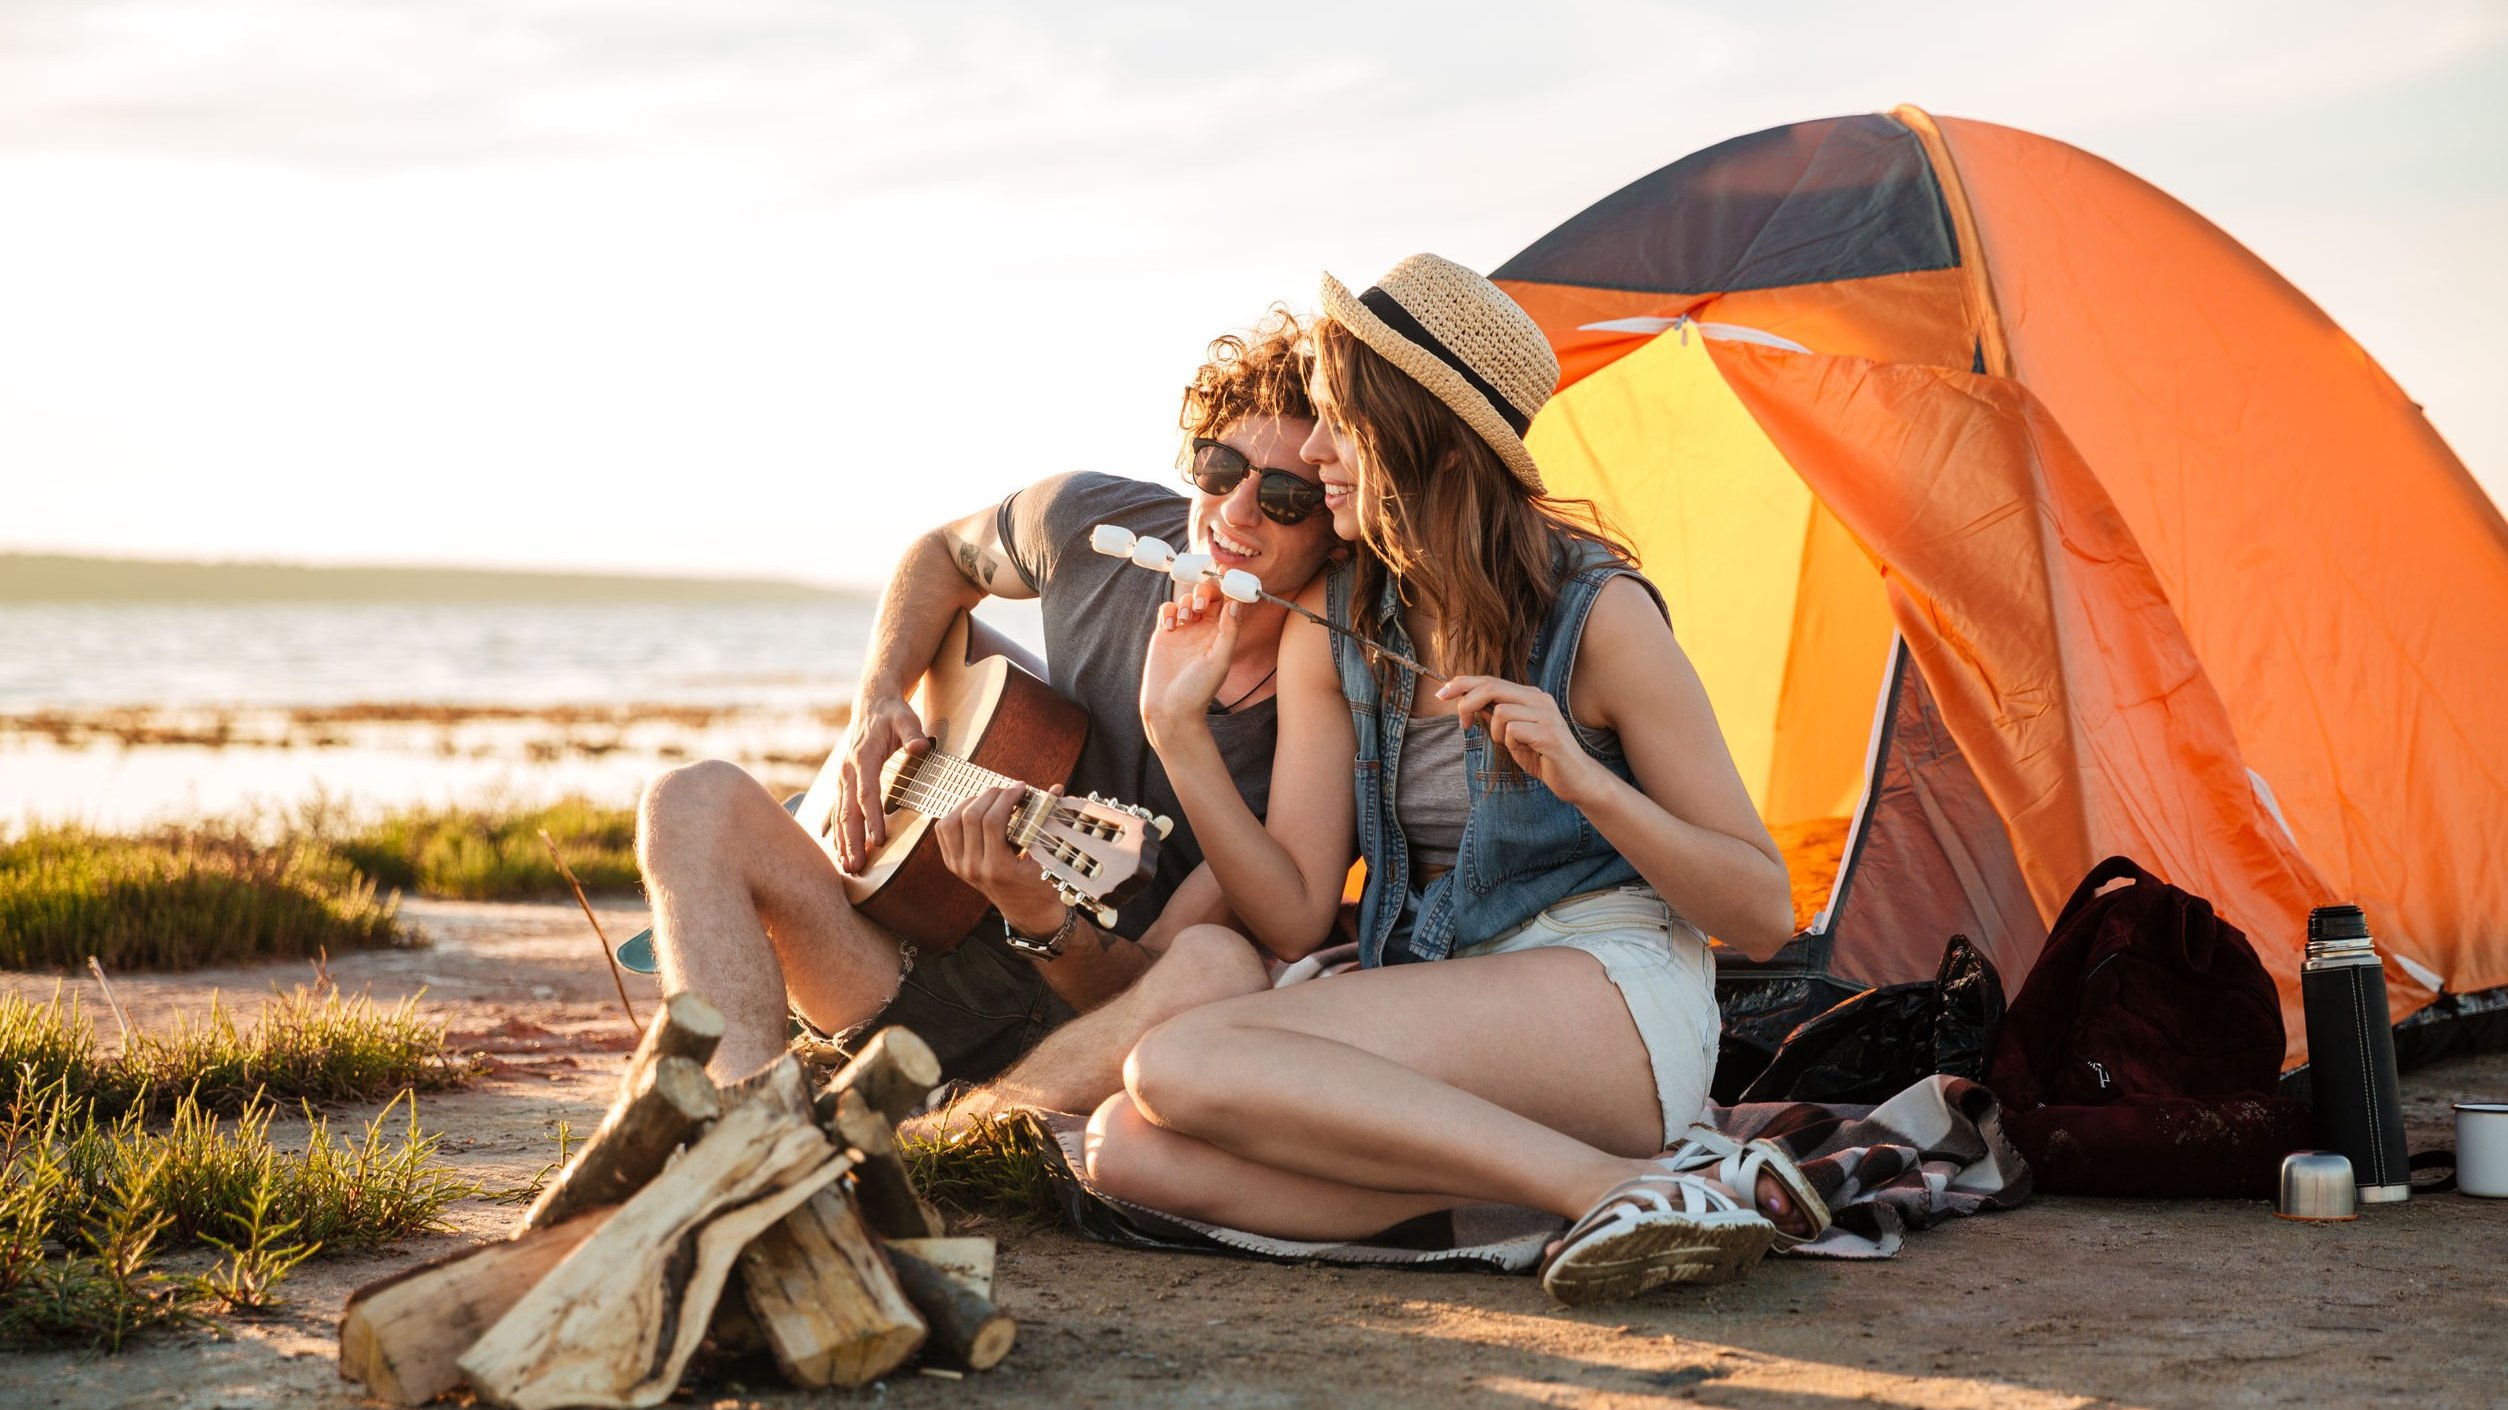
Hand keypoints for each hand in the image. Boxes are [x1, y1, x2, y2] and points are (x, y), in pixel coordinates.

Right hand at [834, 694, 924, 873]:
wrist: (871, 702)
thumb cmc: (893, 713)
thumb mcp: (906, 718)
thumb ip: (912, 733)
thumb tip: (920, 746)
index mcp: (863, 758)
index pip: (867, 793)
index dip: (872, 818)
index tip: (878, 841)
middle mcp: (848, 770)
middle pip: (848, 811)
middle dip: (852, 840)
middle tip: (856, 866)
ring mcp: (843, 778)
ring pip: (840, 815)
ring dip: (843, 842)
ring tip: (847, 867)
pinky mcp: (843, 783)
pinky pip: (838, 812)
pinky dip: (839, 833)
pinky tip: (841, 852)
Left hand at [930, 782, 1067, 937]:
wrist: (1028, 911)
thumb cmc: (1042, 883)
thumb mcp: (1048, 857)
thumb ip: (1049, 820)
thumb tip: (1056, 788)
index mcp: (999, 869)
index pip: (993, 822)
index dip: (1007, 798)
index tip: (1021, 789)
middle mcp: (974, 869)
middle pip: (971, 817)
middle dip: (992, 795)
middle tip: (1009, 791)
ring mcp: (960, 867)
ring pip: (951, 822)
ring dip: (971, 803)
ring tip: (991, 799)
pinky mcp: (953, 863)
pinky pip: (944, 831)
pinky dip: (956, 814)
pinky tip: (977, 810)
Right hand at [1139, 582, 1238, 747]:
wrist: (1169, 708)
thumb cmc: (1198, 689)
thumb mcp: (1220, 660)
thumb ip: (1229, 632)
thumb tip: (1235, 603)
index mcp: (1222, 634)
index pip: (1228, 603)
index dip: (1228, 589)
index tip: (1225, 578)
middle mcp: (1204, 630)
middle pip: (1207, 596)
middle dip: (1205, 591)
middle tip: (1200, 604)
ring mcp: (1184, 630)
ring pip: (1186, 599)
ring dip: (1186, 601)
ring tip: (1185, 618)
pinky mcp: (1165, 633)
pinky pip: (1167, 609)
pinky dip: (1169, 610)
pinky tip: (1170, 626)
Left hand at [1435, 675, 1607, 803]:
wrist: (1576, 779)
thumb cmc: (1543, 757)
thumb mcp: (1513, 735)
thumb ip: (1496, 717)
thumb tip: (1469, 703)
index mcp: (1530, 696)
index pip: (1491, 680)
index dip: (1463, 683)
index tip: (1442, 693)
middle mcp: (1539, 699)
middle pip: (1492, 687)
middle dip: (1467, 702)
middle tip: (1462, 724)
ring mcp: (1546, 714)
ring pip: (1501, 712)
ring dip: (1496, 733)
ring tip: (1511, 746)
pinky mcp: (1549, 734)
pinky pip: (1513, 731)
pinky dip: (1511, 743)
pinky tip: (1525, 751)